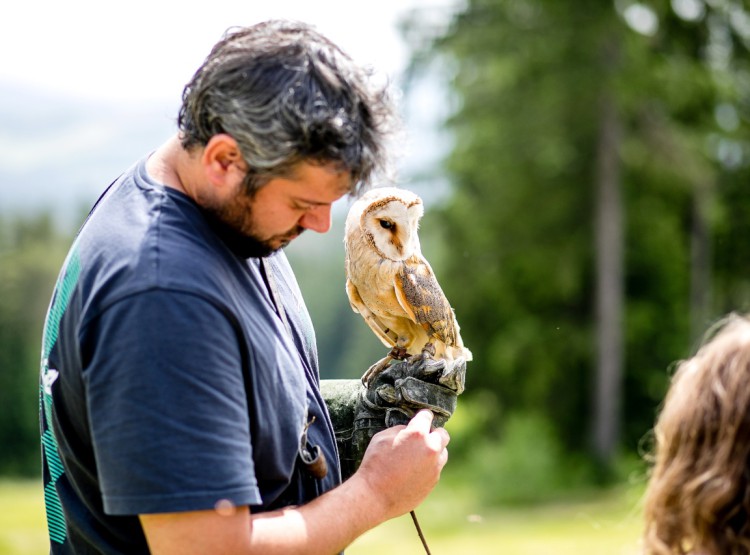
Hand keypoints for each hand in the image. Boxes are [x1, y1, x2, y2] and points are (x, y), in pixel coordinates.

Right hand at [341, 354, 463, 478]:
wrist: (374, 496)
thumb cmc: (374, 463)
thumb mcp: (382, 437)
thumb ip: (401, 430)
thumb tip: (410, 430)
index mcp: (417, 433)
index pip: (427, 416)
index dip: (421, 417)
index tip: (418, 420)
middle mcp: (431, 448)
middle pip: (442, 434)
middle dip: (433, 433)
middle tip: (421, 438)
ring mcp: (434, 466)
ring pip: (442, 453)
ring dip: (433, 451)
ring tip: (416, 457)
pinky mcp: (433, 482)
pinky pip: (435, 469)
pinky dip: (428, 467)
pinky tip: (413, 471)